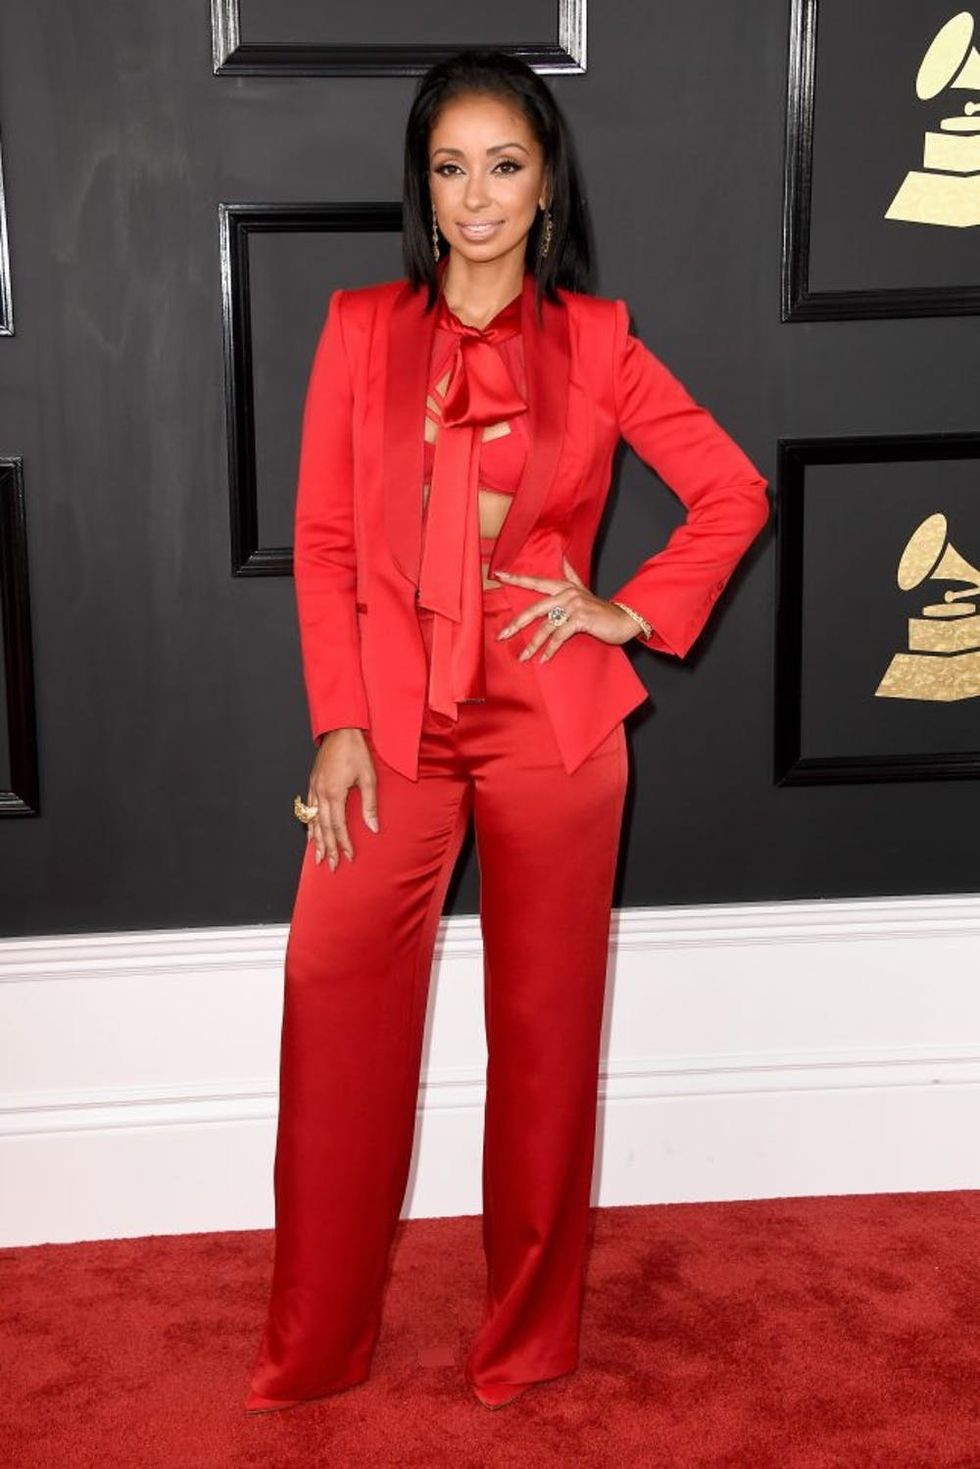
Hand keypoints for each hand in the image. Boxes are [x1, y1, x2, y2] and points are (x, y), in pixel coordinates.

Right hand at [306, 728, 378, 870]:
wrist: (341, 729)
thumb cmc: (357, 751)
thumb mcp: (369, 778)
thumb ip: (370, 805)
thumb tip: (373, 828)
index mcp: (334, 793)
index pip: (338, 826)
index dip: (344, 843)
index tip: (348, 857)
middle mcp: (320, 793)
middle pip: (323, 828)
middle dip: (328, 848)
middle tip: (331, 865)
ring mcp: (314, 788)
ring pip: (312, 820)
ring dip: (316, 840)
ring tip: (317, 857)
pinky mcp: (312, 783)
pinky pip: (308, 809)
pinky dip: (309, 824)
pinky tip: (311, 833)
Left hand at [494, 556, 640, 662]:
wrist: (624, 619)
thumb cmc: (601, 609)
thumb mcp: (584, 590)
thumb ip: (571, 575)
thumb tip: (562, 558)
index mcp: (564, 587)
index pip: (536, 581)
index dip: (517, 578)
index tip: (497, 574)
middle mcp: (567, 594)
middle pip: (535, 608)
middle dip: (517, 623)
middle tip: (502, 635)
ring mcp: (574, 606)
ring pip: (546, 626)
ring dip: (533, 644)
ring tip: (523, 656)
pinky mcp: (580, 620)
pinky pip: (559, 636)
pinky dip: (550, 649)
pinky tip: (543, 659)